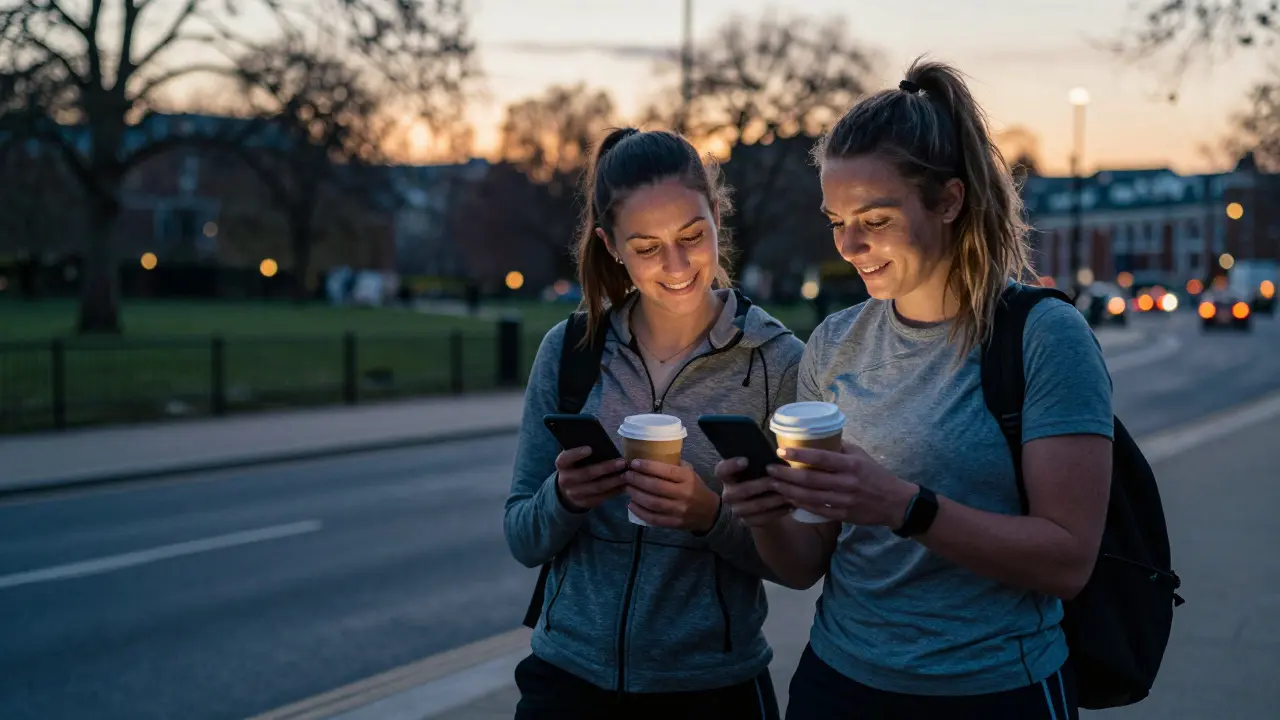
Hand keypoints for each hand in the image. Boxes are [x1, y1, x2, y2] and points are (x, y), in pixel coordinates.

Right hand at [555, 448, 627, 511]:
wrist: (569, 489)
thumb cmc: (577, 466)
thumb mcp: (575, 458)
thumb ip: (584, 451)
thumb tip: (604, 443)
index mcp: (562, 465)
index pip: (565, 458)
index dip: (576, 454)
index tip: (590, 448)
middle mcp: (565, 480)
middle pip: (587, 474)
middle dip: (606, 468)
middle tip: (622, 462)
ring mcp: (574, 494)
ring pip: (597, 487)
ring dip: (614, 480)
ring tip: (627, 474)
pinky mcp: (585, 503)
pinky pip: (602, 497)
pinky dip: (615, 491)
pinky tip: (624, 484)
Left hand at [625, 460, 720, 531]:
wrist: (709, 513)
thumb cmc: (695, 488)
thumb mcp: (689, 472)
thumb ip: (673, 465)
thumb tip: (649, 455)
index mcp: (688, 478)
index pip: (666, 471)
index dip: (648, 467)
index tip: (634, 463)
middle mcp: (684, 494)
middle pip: (656, 487)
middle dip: (637, 480)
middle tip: (626, 475)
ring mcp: (679, 511)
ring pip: (652, 503)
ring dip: (636, 495)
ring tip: (627, 488)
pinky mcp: (674, 523)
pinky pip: (653, 518)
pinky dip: (640, 511)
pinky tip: (631, 504)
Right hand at [715, 457, 791, 526]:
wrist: (763, 503)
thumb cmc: (761, 478)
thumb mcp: (759, 468)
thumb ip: (762, 461)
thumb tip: (778, 451)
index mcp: (728, 477)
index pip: (721, 471)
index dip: (731, 466)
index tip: (746, 460)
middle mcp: (728, 494)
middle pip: (739, 491)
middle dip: (760, 485)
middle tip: (777, 480)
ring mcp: (736, 510)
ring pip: (753, 506)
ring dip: (772, 500)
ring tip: (788, 494)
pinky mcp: (747, 522)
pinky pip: (762, 519)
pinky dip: (777, 512)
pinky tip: (790, 506)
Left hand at [765, 442, 917, 527]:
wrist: (894, 502)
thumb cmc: (875, 474)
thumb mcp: (860, 455)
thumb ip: (839, 448)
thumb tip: (814, 439)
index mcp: (851, 465)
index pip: (821, 458)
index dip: (799, 455)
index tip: (781, 452)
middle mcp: (846, 483)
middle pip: (810, 480)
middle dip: (786, 475)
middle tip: (769, 470)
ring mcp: (844, 501)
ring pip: (810, 497)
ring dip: (788, 491)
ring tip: (773, 485)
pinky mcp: (842, 515)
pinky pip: (817, 510)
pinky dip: (801, 505)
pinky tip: (789, 499)